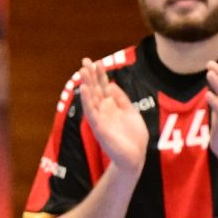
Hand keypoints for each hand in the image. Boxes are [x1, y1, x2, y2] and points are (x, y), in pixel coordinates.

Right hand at [81, 58, 149, 175]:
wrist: (135, 157)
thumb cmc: (133, 137)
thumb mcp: (130, 112)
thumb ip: (121, 99)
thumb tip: (110, 84)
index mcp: (111, 106)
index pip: (103, 87)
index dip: (100, 74)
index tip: (96, 61)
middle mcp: (103, 111)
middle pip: (95, 89)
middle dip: (90, 75)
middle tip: (84, 60)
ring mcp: (100, 119)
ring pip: (91, 99)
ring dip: (87, 84)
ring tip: (82, 71)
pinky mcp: (99, 128)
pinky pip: (92, 112)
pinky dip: (88, 101)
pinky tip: (84, 90)